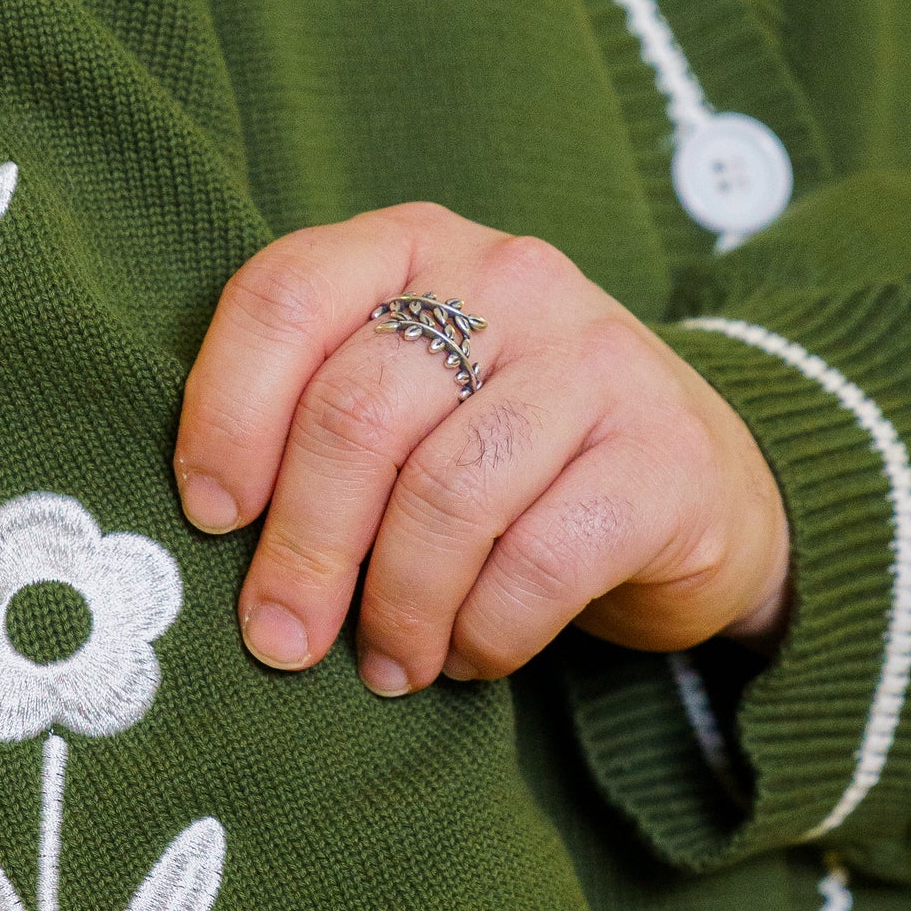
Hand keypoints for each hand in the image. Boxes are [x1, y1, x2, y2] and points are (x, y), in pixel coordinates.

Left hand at [174, 204, 790, 691]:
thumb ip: (316, 423)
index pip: (284, 296)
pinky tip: (471, 655)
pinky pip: (537, 561)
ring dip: (398, 605)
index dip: (225, 413)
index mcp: (415, 246)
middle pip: (357, 411)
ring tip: (388, 664)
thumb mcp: (408, 404)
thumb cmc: (508, 457)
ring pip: (446, 494)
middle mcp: (508, 279)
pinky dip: (485, 632)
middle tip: (281, 638)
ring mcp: (596, 359)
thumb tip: (212, 536)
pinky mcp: (662, 456)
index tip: (210, 517)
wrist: (701, 491)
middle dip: (303, 547)